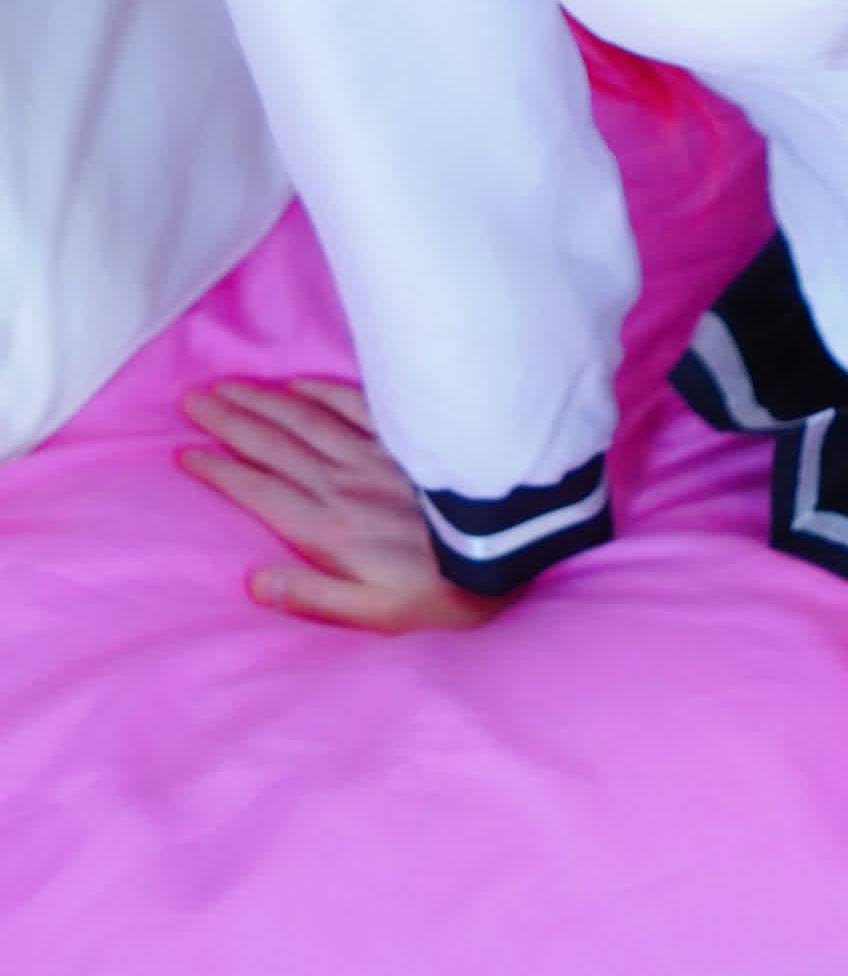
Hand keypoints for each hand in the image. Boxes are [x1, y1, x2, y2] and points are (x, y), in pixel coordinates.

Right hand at [178, 377, 500, 633]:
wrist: (510, 546)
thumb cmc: (442, 592)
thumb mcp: (375, 615)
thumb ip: (312, 598)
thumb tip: (253, 581)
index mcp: (329, 529)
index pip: (259, 490)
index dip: (219, 470)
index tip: (184, 452)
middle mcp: (343, 483)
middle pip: (274, 444)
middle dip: (229, 421)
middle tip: (191, 400)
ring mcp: (374, 455)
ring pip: (305, 418)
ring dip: (262, 400)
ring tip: (226, 386)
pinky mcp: (407, 438)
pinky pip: (355, 404)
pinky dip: (321, 391)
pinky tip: (296, 383)